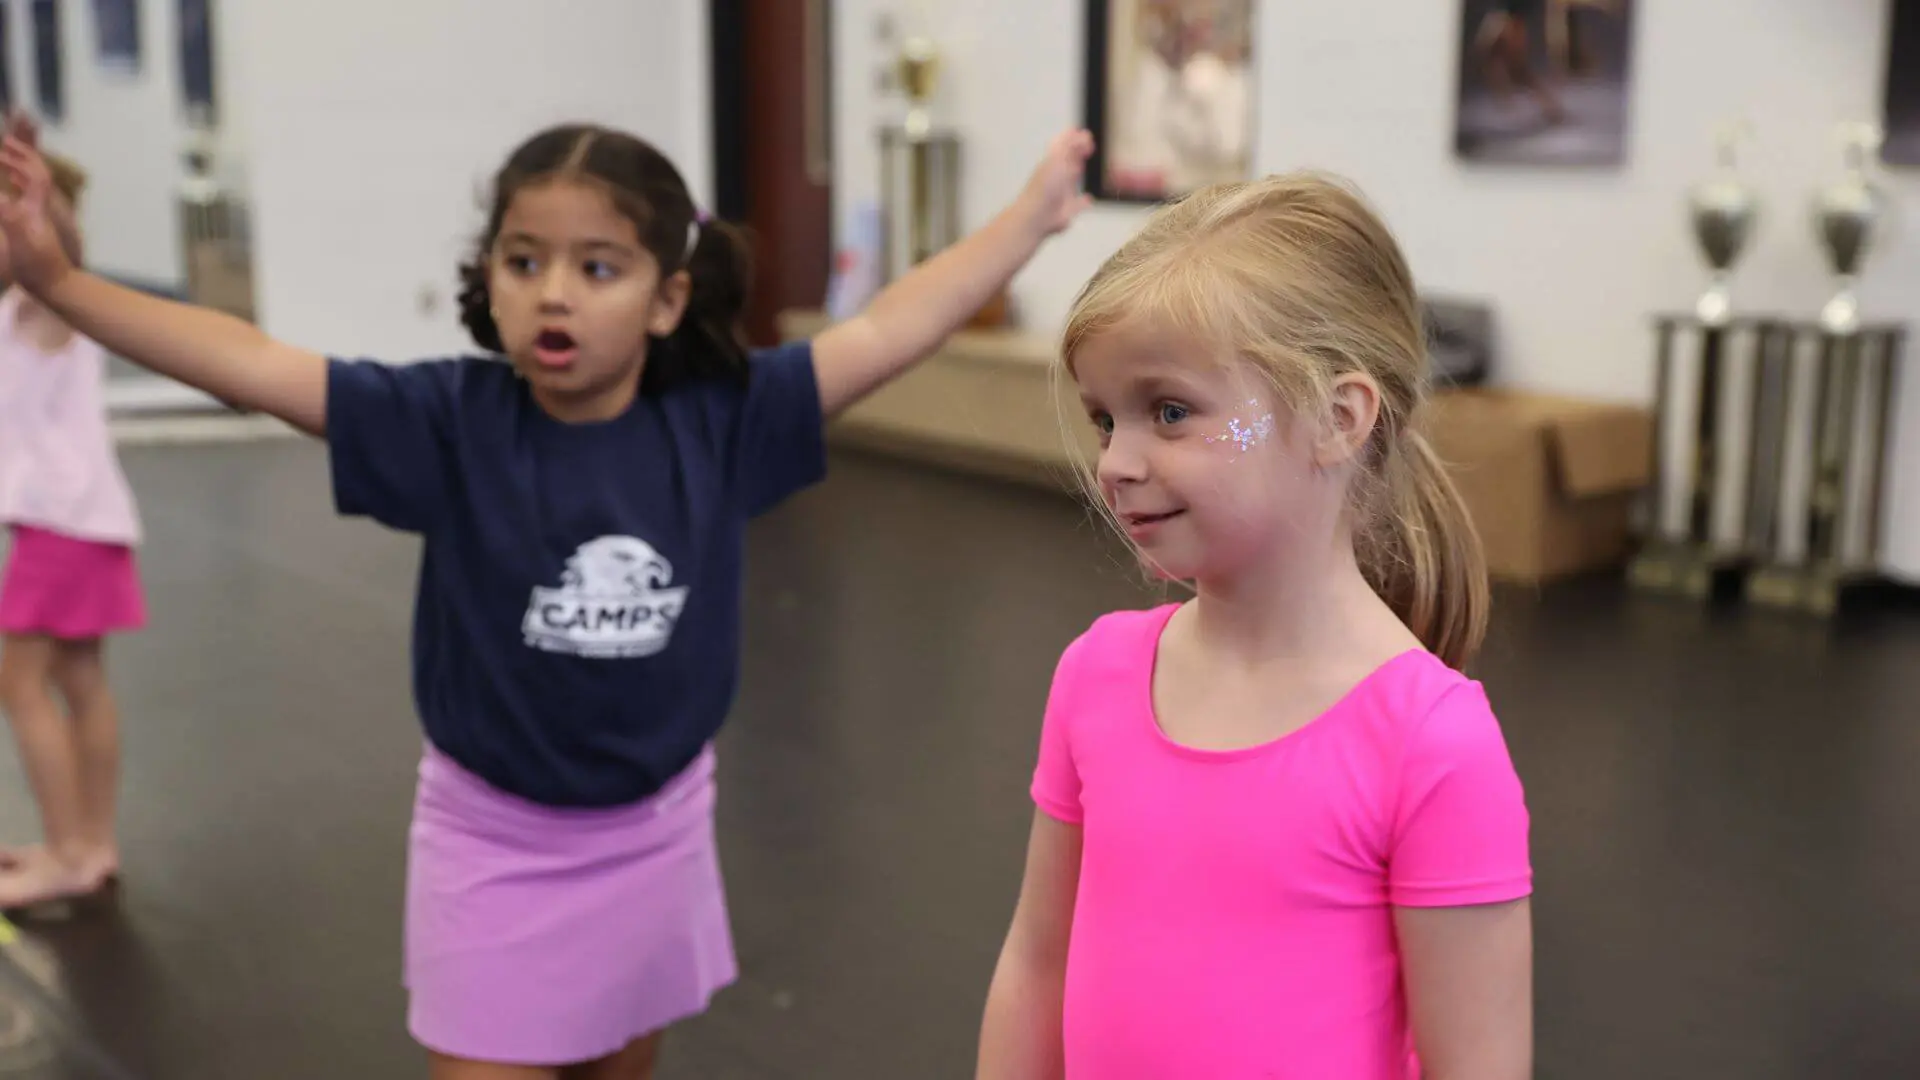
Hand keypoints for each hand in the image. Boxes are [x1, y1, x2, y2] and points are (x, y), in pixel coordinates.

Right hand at [0, 118, 75, 294]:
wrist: (58, 287)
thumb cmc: (39, 269)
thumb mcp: (21, 243)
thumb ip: (9, 217)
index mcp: (38, 209)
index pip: (36, 175)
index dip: (21, 159)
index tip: (3, 148)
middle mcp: (41, 208)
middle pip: (38, 174)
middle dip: (23, 155)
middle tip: (5, 142)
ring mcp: (40, 216)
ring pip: (34, 184)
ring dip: (20, 168)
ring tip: (3, 158)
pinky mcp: (37, 225)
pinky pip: (28, 197)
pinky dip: (19, 185)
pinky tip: (11, 187)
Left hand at [1013, 128, 1095, 238]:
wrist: (1037, 215)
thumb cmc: (1044, 187)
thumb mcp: (1058, 158)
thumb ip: (1069, 145)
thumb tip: (1081, 133)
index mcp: (1054, 161)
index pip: (1065, 145)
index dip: (1076, 139)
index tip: (1087, 135)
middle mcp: (1058, 175)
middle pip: (1070, 160)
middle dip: (1079, 154)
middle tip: (1091, 147)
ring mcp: (1062, 191)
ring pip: (1073, 179)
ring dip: (1081, 173)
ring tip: (1090, 168)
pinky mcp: (1068, 209)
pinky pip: (1078, 203)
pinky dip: (1084, 201)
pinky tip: (1088, 198)